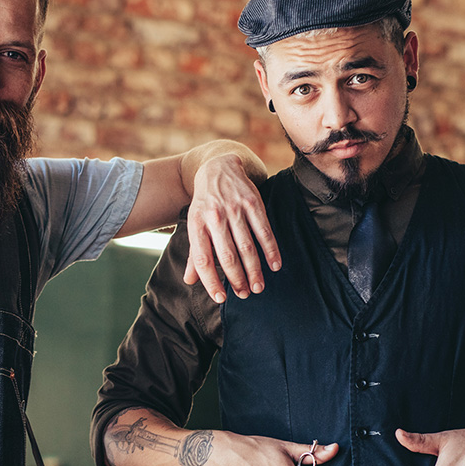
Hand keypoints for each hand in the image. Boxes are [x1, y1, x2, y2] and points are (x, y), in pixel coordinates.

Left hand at [183, 154, 278, 302]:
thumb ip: (194, 253)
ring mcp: (234, 208)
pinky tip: (275, 265)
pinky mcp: (252, 202)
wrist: (218, 167)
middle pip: (226, 255)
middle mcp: (214, 217)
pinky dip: (270, 249)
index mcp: (197, 224)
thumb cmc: (205, 204)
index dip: (210, 281)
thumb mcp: (195, 225)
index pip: (202, 259)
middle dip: (237, 279)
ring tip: (259, 286)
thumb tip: (189, 281)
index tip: (220, 298)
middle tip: (246, 294)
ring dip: (254, 270)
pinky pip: (263, 230)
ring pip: (246, 246)